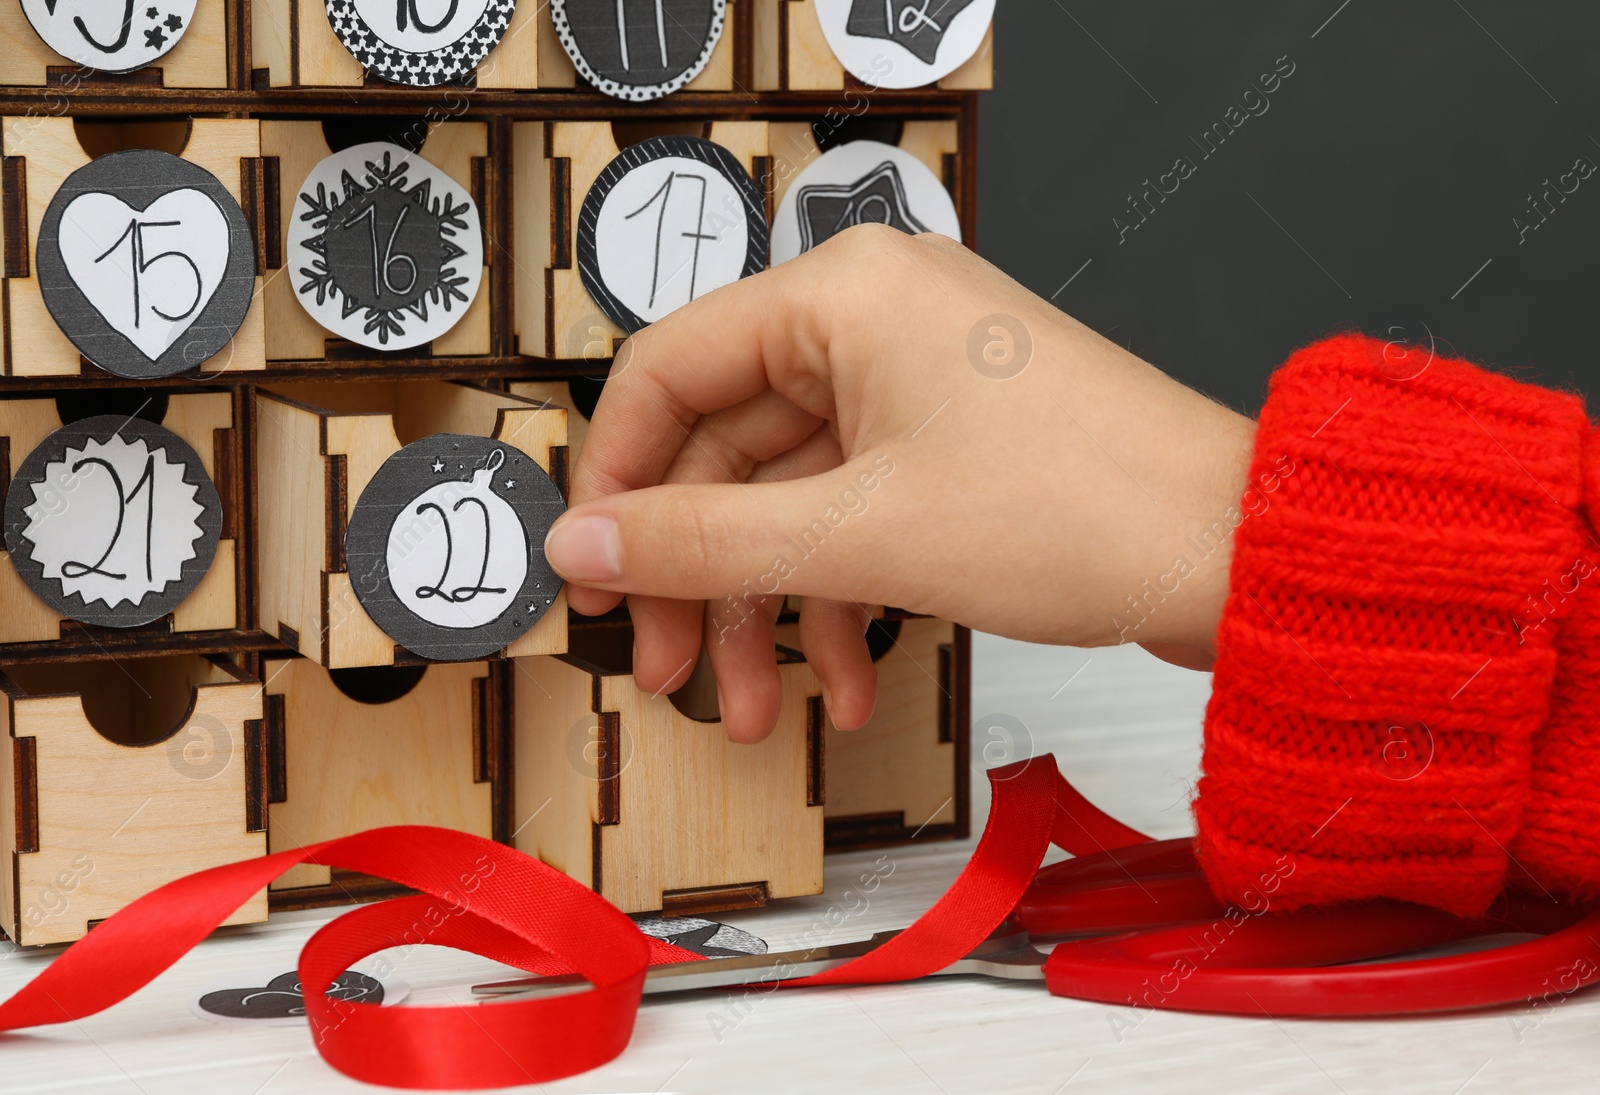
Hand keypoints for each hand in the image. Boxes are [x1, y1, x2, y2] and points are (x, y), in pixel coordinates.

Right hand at [544, 224, 1255, 741]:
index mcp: (842, 294)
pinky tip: (854, 683)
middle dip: (701, 576)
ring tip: (760, 709)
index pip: (667, 369)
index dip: (615, 480)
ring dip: (770, 609)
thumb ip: (700, 541)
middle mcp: (873, 321)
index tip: (593, 571)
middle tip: (670, 668)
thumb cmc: (1082, 510)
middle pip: (727, 449)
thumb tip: (582, 543)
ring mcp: (917, 384)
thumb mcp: (858, 536)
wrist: (1236, 554)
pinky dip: (841, 599)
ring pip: (791, 498)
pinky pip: (857, 514)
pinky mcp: (952, 444)